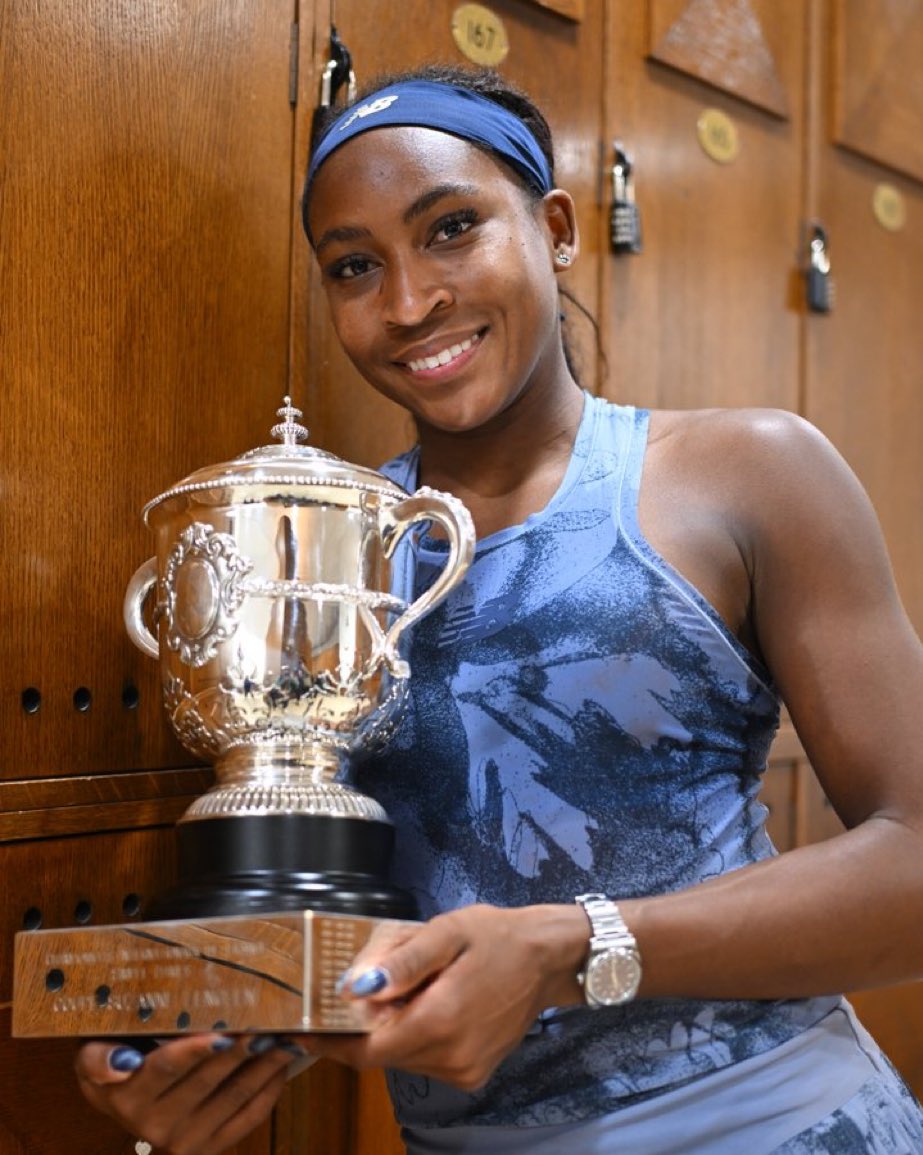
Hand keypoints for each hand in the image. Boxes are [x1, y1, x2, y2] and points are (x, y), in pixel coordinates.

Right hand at [75, 1034, 302, 1153]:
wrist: (122, 1100)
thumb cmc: (114, 1061)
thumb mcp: (92, 1054)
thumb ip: (98, 1059)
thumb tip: (121, 1066)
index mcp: (129, 1098)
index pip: (168, 1069)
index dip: (197, 1051)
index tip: (225, 1032)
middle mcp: (157, 1127)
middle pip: (209, 1080)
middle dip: (243, 1048)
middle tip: (273, 1020)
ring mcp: (187, 1141)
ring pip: (236, 1095)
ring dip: (267, 1064)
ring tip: (289, 1035)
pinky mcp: (211, 1148)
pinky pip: (249, 1118)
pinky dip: (270, 1088)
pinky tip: (284, 1062)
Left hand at [308, 903, 586, 1089]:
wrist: (546, 957)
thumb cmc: (495, 937)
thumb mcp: (447, 932)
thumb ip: (403, 961)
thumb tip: (358, 988)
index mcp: (442, 1021)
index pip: (368, 1050)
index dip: (332, 1042)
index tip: (303, 1029)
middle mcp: (453, 1057)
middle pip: (384, 1053)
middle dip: (366, 1025)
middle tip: (363, 986)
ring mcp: (465, 1070)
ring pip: (404, 1058)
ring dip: (392, 1029)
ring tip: (406, 986)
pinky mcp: (473, 1073)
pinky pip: (426, 1059)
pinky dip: (415, 1036)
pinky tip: (429, 1002)